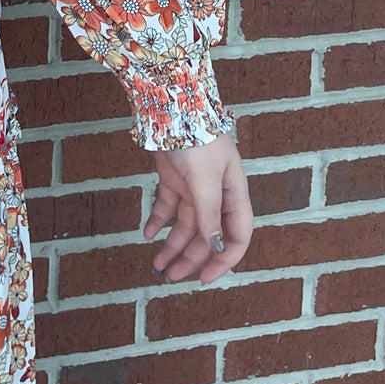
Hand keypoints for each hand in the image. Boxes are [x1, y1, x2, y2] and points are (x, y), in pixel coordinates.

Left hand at [144, 132, 253, 286]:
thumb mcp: (205, 181)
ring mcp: (194, 186)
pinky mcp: (174, 178)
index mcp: (234, 195)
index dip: (224, 260)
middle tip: (170, 277)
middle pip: (207, 235)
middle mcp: (217, 194)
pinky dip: (158, 221)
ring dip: (172, 246)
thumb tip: (216, 246)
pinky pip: (167, 207)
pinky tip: (147, 234)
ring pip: (185, 225)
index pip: (237, 236)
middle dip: (190, 258)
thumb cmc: (197, 139)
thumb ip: (210, 214)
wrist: (171, 104)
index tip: (204, 279)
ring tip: (156, 266)